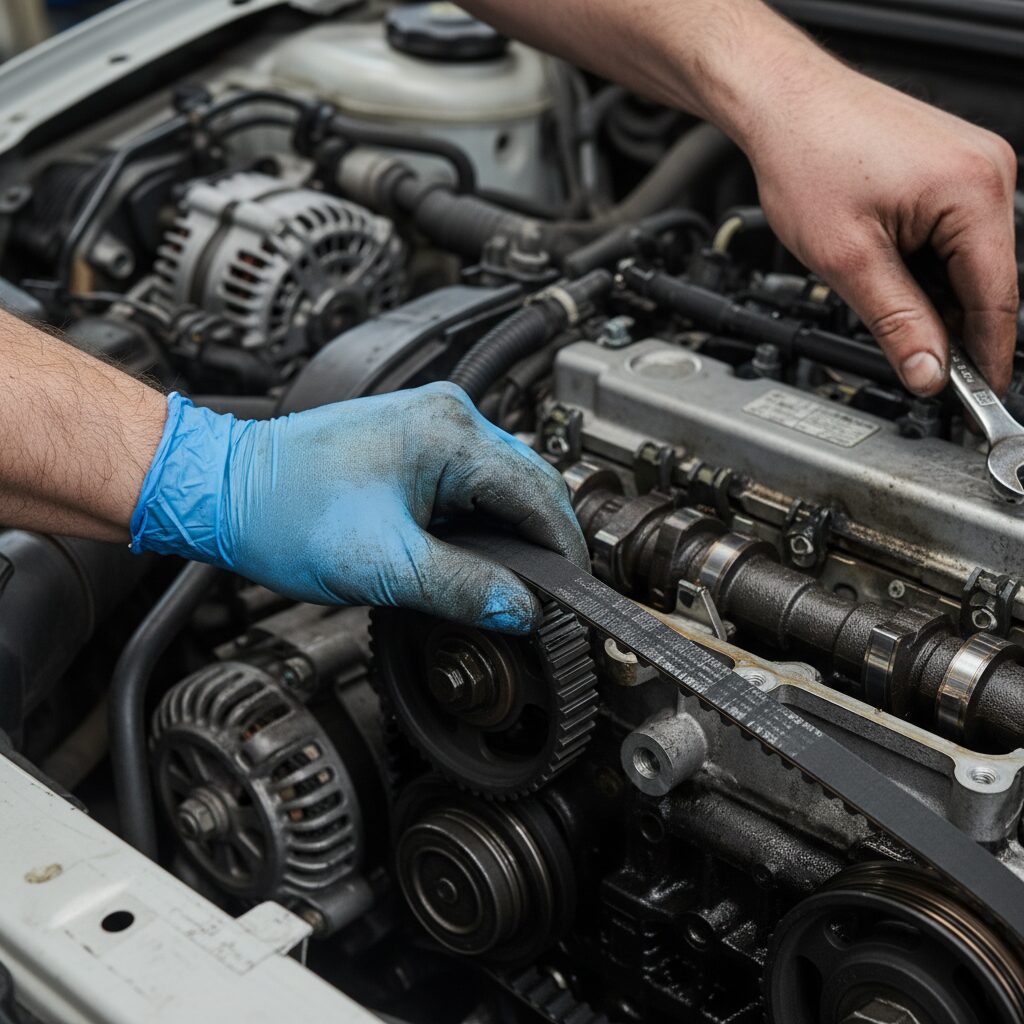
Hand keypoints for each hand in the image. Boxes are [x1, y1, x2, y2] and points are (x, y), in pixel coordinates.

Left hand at [130, 383, 587, 632]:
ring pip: (502, 483)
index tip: (573, 593)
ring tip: (515, 580)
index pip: (539, 494)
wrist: (224, 488)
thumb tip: (522, 611)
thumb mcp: (384, 566)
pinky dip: (483, 518)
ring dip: (512, 531)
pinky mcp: (414, 440)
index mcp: (451, 434)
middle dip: (543, 541)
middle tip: (546, 596)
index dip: (563, 550)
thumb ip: (464, 589)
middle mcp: (449, 415)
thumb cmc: (284, 512)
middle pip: (528, 484)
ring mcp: (431, 423)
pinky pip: (472, 481)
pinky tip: (478, 552)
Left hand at [745, 67, 1017, 395]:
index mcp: (974, 191)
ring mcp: (974, 166)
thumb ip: (895, 321)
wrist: (783, 105)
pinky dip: (928, 267)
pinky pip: (955, 236)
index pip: (998, 298)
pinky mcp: (953, 168)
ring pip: (969, 262)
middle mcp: (989, 172)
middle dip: (954, 327)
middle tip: (918, 364)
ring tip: (882, 296)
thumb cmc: (807, 158)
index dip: (986, 357)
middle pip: (988, 281)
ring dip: (935, 295)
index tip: (976, 397)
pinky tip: (892, 272)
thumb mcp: (847, 259)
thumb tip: (928, 371)